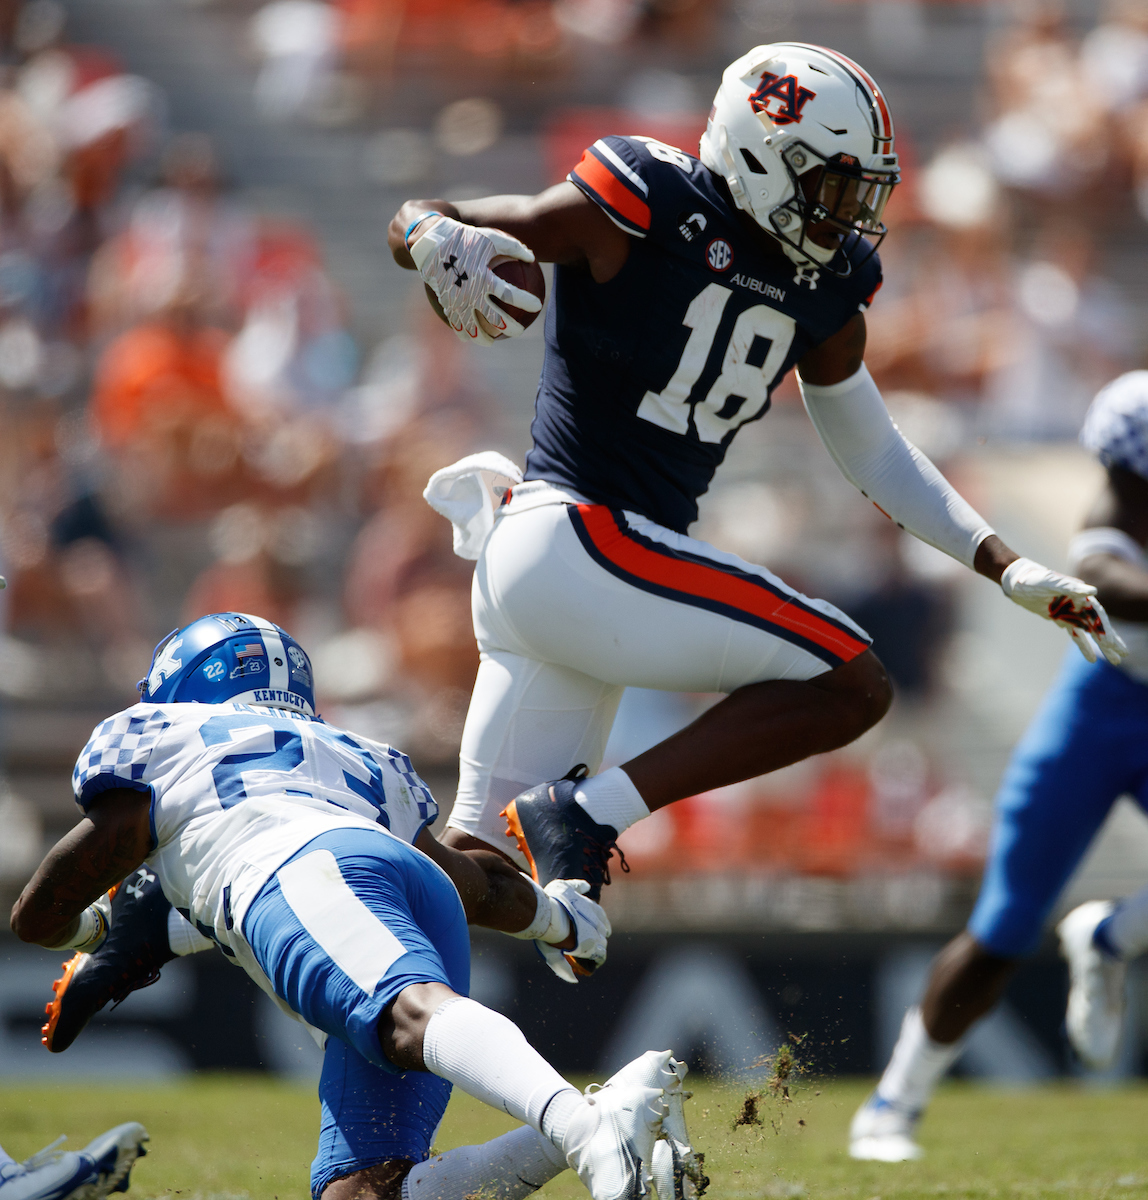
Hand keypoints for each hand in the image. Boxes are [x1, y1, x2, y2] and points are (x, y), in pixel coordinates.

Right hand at [408, 216, 541, 344]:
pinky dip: (464, 332)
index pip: (510, 294)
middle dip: (511, 328)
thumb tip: (532, 258)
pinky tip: (470, 337)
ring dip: (486, 338)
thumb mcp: (490, 237)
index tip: (536, 305)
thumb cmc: (464, 238)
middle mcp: (470, 293)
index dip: (526, 302)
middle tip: (519, 330)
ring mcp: (457, 302)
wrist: (430, 242)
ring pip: (474, 329)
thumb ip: (513, 247)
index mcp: (483, 277)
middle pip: (496, 319)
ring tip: (493, 340)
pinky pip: (456, 324)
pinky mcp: (446, 304)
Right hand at [536, 879, 611, 983]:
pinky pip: (600, 955)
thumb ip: (577, 885)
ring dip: (597, 947)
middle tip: (587, 940)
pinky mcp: (591, 947)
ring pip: (602, 942)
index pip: (600, 915)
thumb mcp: (564, 886)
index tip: (592, 926)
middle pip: (603, 930)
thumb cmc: (553, 900)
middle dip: (597, 934)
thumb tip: (587, 886)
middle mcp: (597, 920)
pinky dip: (598, 958)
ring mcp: (595, 934)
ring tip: (588, 952)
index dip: (597, 922)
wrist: (550, 916)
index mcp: (591, 906)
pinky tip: (593, 961)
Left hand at [1001, 557, 1127, 665]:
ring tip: (1116, 659)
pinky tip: (1091, 659)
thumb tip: (1093, 591)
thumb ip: (1071, 587)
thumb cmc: (1034, 579)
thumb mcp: (1051, 582)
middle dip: (1110, 640)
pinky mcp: (1060, 618)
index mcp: (1080, 596)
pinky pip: (1075, 634)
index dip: (1104, 629)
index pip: (1097, 615)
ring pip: (1090, 632)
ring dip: (1102, 645)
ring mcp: (1070, 613)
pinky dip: (1083, 645)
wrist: (1018, 581)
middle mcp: (1079, 605)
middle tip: (1122, 654)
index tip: (1111, 642)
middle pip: (1097, 625)